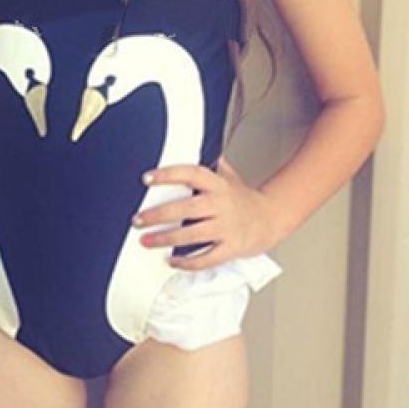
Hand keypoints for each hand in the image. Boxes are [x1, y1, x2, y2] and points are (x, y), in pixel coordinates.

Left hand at [131, 155, 275, 269]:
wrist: (271, 219)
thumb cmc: (244, 199)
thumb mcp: (229, 176)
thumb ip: (210, 165)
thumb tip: (192, 144)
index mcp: (219, 184)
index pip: (192, 174)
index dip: (169, 174)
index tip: (147, 178)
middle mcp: (222, 204)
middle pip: (187, 208)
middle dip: (159, 215)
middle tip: (137, 220)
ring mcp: (227, 228)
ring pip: (192, 235)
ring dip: (166, 239)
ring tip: (146, 241)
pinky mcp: (231, 248)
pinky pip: (206, 258)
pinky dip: (187, 263)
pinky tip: (172, 261)